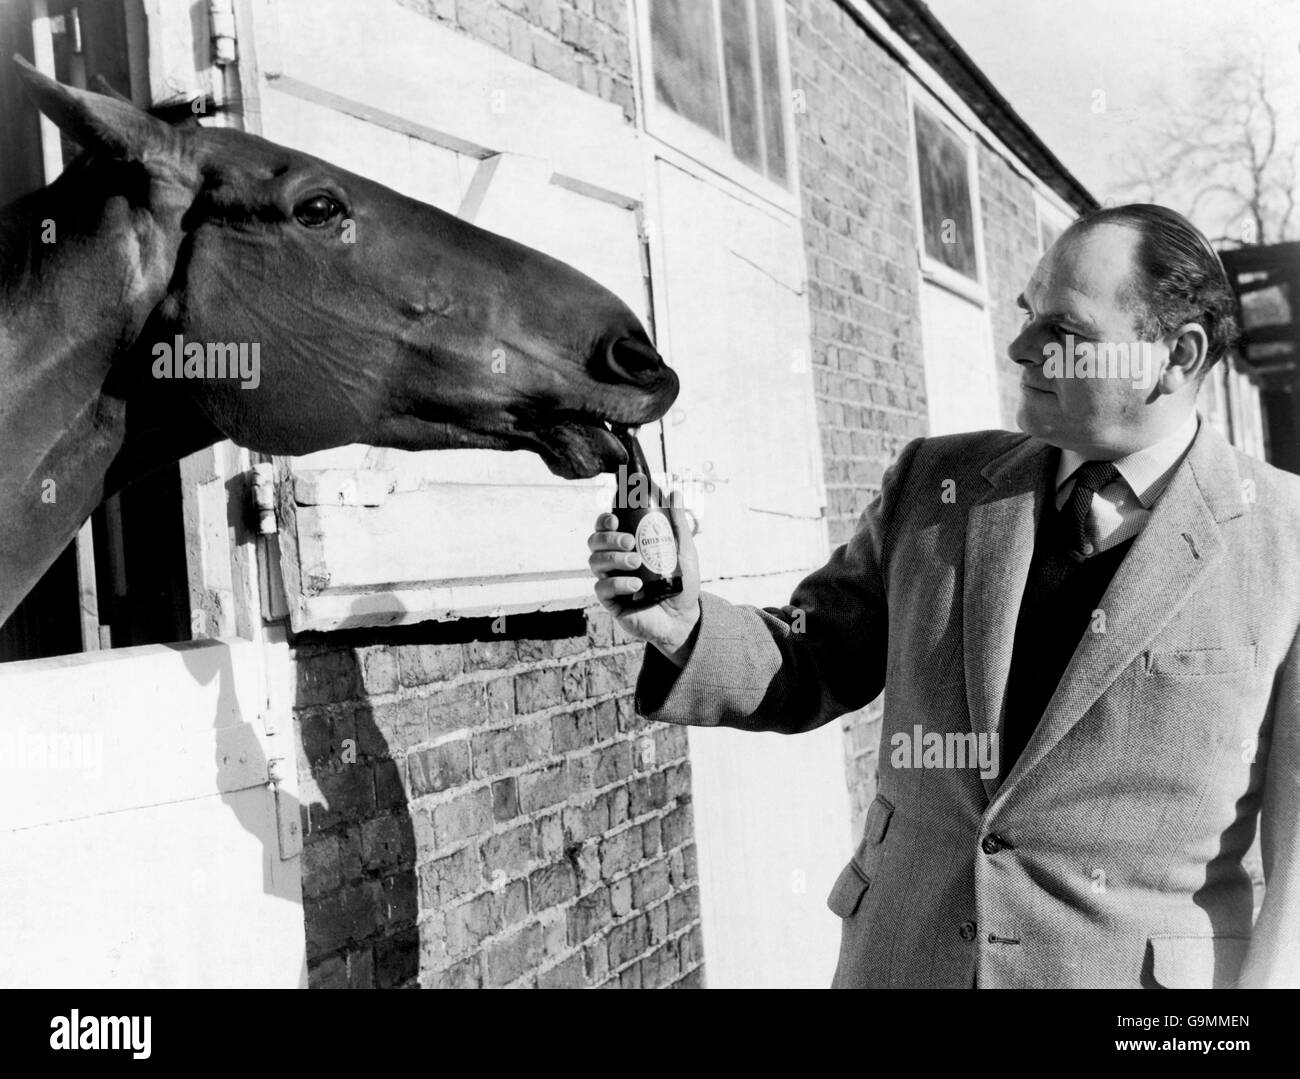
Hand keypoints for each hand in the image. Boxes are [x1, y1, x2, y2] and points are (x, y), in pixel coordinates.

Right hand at [587, 490, 700, 663]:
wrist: (684, 617)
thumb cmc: (681, 583)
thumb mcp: (683, 550)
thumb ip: (677, 522)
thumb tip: (676, 492)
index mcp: (626, 546)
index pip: (605, 528)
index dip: (603, 521)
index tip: (614, 518)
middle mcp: (614, 561)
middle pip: (594, 542)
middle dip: (608, 538)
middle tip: (630, 542)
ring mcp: (610, 581)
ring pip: (595, 562)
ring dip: (614, 558)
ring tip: (636, 562)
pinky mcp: (611, 601)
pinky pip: (602, 588)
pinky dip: (618, 583)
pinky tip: (635, 585)